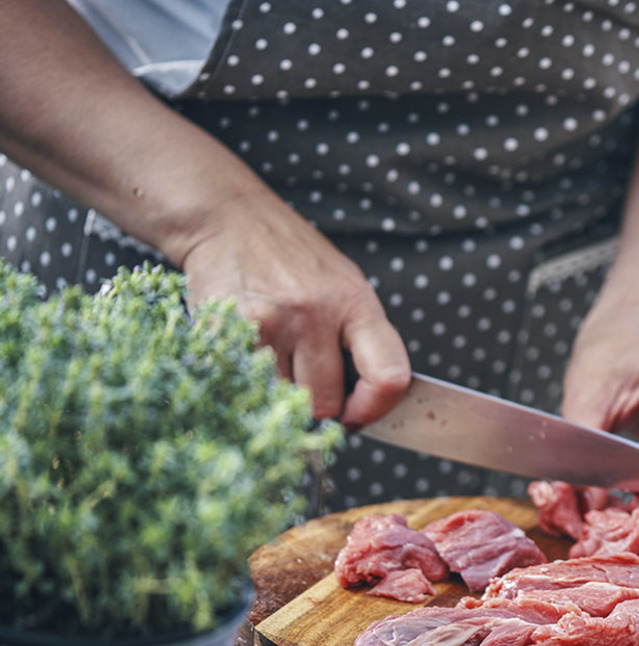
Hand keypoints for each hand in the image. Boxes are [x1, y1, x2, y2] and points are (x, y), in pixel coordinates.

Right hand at [177, 189, 409, 426]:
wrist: (228, 217)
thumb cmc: (293, 259)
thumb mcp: (344, 287)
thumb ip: (359, 340)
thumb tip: (363, 405)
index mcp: (356, 303)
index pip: (388, 376)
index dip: (375, 408)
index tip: (358, 414)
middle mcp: (316, 313)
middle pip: (326, 402)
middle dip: (317, 403)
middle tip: (306, 379)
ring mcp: (271, 322)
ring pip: (284, 399)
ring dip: (280, 391)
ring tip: (276, 354)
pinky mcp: (230, 329)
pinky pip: (247, 383)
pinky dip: (248, 377)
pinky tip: (250, 347)